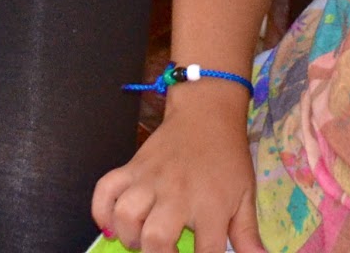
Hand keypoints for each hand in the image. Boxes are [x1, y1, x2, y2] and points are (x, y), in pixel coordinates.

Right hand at [93, 101, 262, 252]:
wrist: (207, 110)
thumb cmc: (227, 157)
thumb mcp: (245, 196)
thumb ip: (248, 236)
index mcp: (211, 204)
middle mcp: (178, 192)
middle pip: (156, 238)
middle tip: (166, 252)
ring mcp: (150, 179)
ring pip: (126, 215)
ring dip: (130, 237)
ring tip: (141, 240)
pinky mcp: (131, 167)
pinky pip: (105, 190)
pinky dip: (101, 211)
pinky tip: (110, 226)